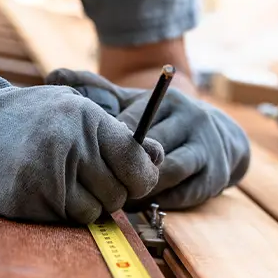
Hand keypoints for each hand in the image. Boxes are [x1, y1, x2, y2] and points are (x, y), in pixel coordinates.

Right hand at [0, 66, 163, 223]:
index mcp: (87, 119)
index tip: (132, 178)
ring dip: (86, 205)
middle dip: (110, 192)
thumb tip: (158, 157)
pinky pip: (68, 220)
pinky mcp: (29, 201)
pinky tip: (43, 192)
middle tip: (85, 178)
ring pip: (96, 211)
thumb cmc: (27, 121)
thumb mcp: (73, 110)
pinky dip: (63, 213)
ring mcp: (48, 175)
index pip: (137, 161)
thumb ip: (117, 135)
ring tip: (60, 182)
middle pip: (119, 192)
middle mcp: (71, 146)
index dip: (141, 176)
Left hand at [45, 69, 250, 209]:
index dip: (110, 145)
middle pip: (152, 149)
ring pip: (167, 172)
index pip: (135, 124)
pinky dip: (159, 202)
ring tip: (119, 195)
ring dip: (142, 187)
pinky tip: (142, 203)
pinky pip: (181, 194)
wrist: (223, 141)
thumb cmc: (165, 123)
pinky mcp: (215, 177)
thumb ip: (100, 92)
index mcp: (171, 101)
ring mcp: (208, 149)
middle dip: (124, 169)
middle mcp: (193, 120)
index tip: (90, 158)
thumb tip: (54, 74)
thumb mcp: (137, 104)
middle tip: (98, 184)